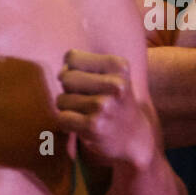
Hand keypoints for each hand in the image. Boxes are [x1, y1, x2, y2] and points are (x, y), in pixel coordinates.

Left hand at [54, 50, 154, 168]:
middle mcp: (115, 84)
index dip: (73, 70)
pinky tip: (83, 126)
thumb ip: (81, 68)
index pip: (71, 57)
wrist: (135, 137)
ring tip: (88, 113)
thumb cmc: (115, 102)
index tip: (88, 82)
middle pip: (65, 77)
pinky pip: (62, 118)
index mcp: (119, 66)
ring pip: (61, 99)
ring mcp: (104, 105)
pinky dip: (67, 123)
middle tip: (88, 99)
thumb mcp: (110, 75)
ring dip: (68, 108)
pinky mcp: (94, 126)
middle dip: (69, 90)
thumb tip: (60, 73)